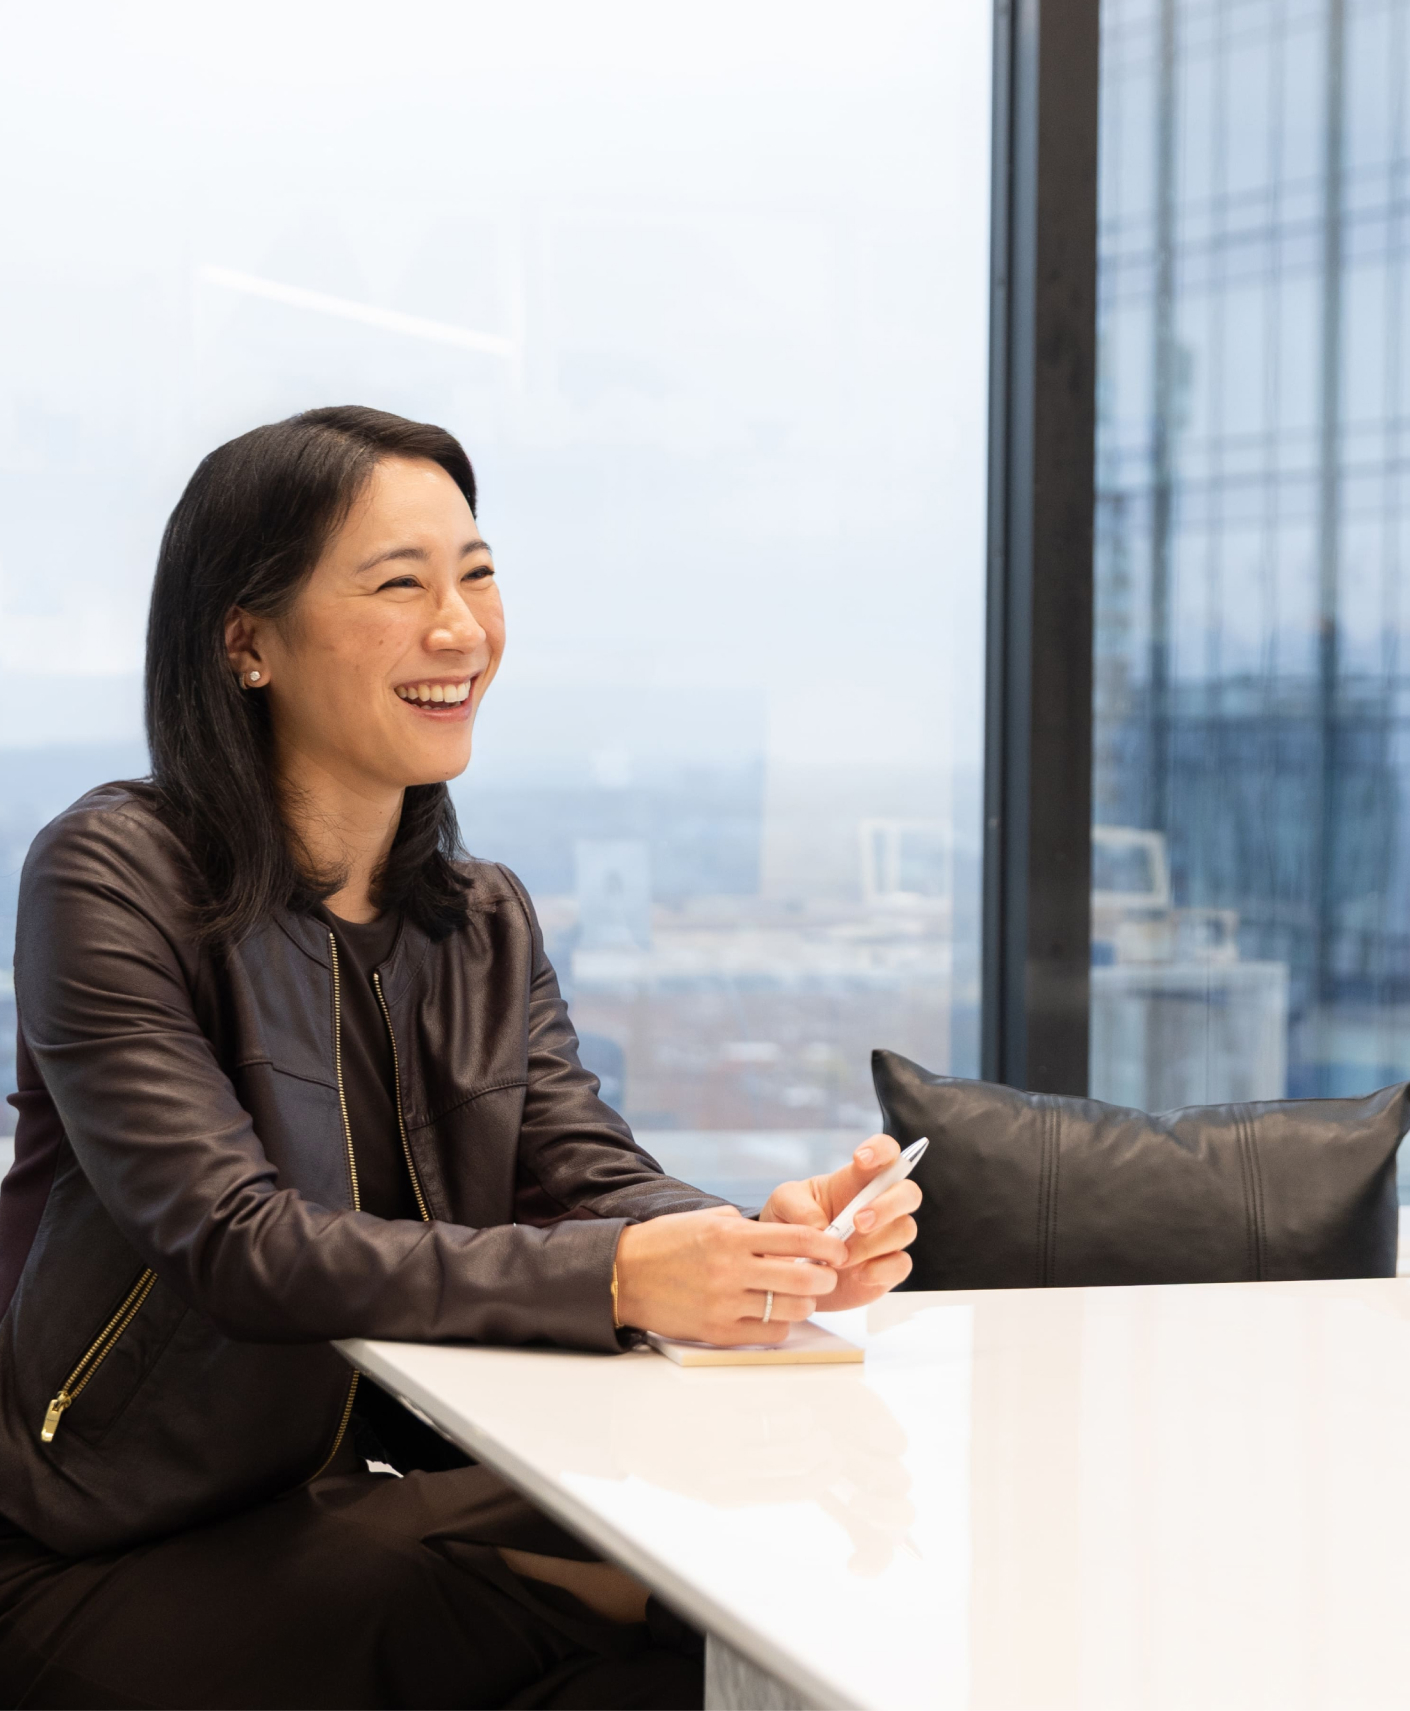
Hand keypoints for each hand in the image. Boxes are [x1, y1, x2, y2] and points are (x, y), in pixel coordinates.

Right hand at [614, 1205, 848, 1345]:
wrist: (625, 1275)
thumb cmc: (665, 1243)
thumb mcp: (706, 1219)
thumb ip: (745, 1227)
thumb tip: (785, 1237)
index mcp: (731, 1234)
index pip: (799, 1239)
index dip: (828, 1246)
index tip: (838, 1250)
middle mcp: (732, 1268)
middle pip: (804, 1277)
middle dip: (824, 1277)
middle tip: (825, 1276)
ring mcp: (725, 1302)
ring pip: (791, 1308)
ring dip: (804, 1303)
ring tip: (800, 1296)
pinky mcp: (718, 1331)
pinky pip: (769, 1333)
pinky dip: (780, 1325)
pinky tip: (775, 1315)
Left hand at [757, 1134, 918, 1311]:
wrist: (788, 1269)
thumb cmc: (789, 1224)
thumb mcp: (783, 1204)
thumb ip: (799, 1208)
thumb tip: (823, 1229)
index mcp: (856, 1180)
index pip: (885, 1153)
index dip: (882, 1150)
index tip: (861, 1159)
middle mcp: (879, 1205)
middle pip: (909, 1193)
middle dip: (888, 1205)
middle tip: (858, 1221)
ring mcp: (886, 1237)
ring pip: (905, 1229)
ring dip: (874, 1243)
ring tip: (841, 1257)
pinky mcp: (887, 1268)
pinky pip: (902, 1264)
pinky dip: (881, 1270)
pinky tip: (858, 1274)